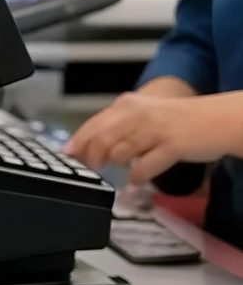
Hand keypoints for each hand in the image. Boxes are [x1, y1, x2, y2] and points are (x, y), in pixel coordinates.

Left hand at [65, 87, 242, 183]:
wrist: (218, 119)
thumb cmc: (178, 120)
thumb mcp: (144, 115)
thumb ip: (118, 127)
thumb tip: (87, 145)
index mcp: (128, 105)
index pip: (94, 124)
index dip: (78, 142)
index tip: (67, 155)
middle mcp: (139, 115)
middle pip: (102, 140)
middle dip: (92, 157)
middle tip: (91, 168)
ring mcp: (155, 130)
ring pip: (120, 152)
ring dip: (116, 165)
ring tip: (119, 170)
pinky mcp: (172, 146)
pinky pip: (144, 166)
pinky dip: (136, 176)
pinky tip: (136, 179)